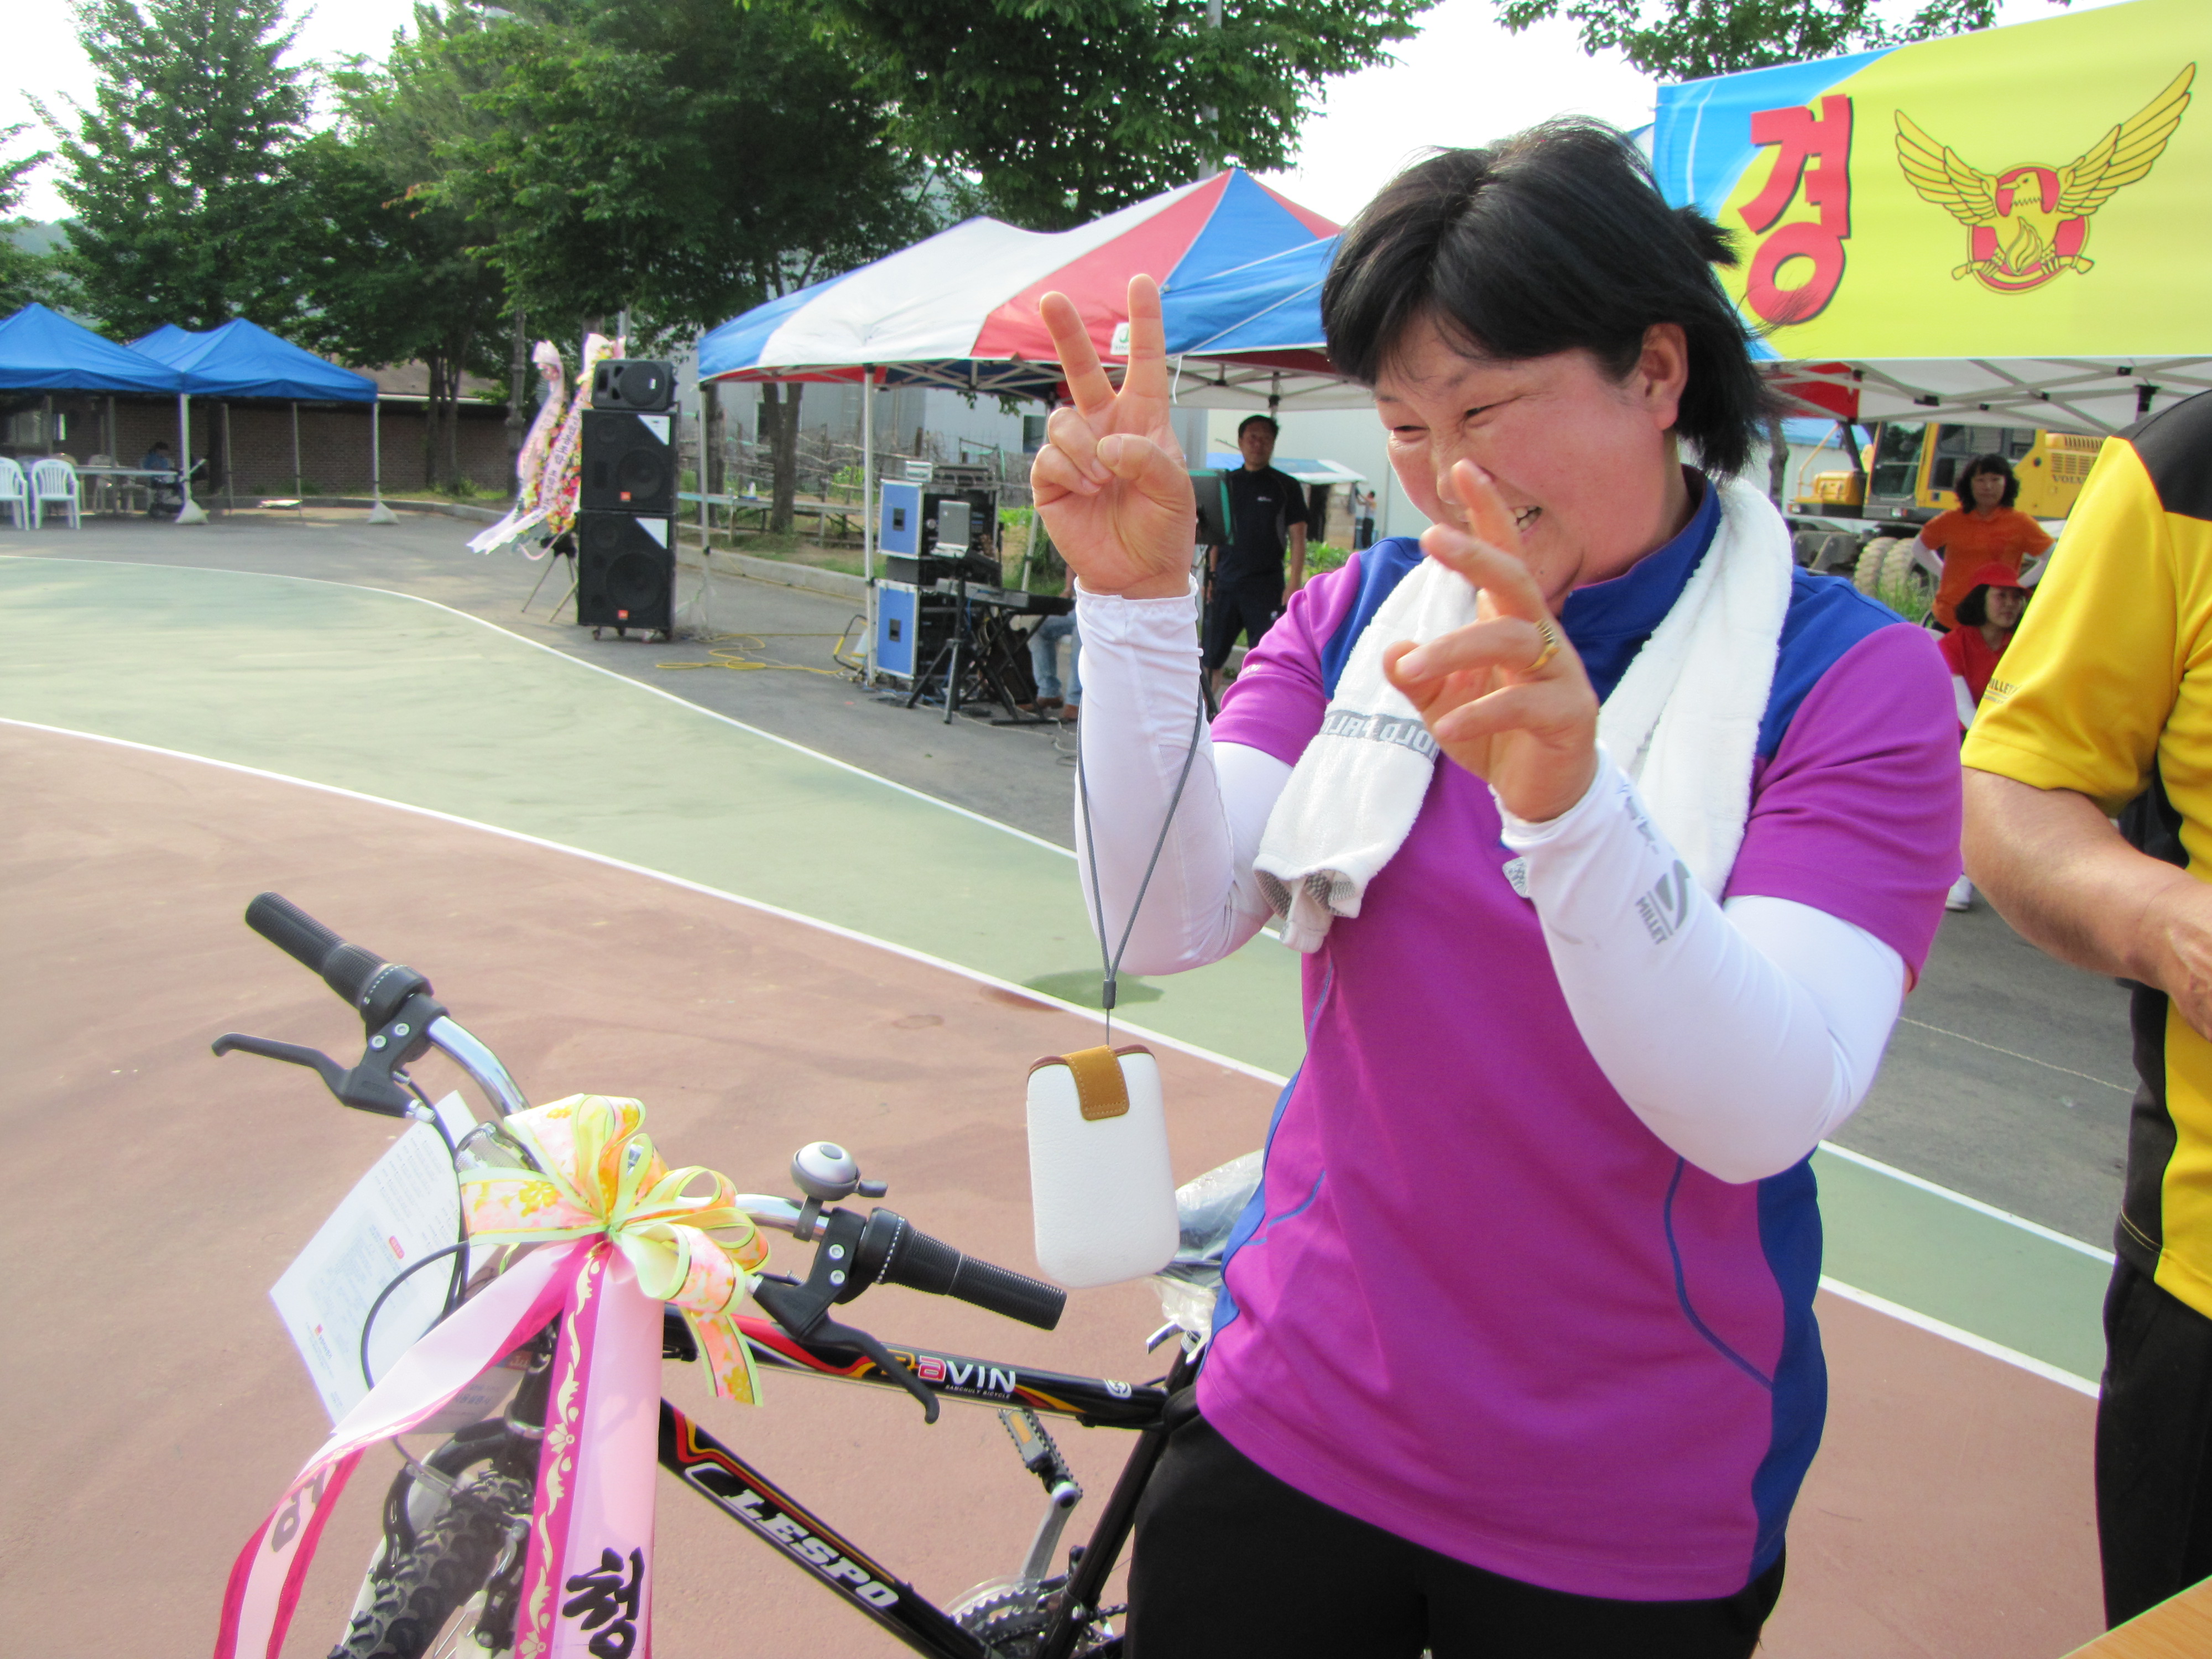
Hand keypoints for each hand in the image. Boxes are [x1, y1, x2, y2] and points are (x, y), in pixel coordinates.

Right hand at [1030, 275, 1195, 599]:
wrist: (1137, 575)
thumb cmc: (1163, 529)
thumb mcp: (1174, 490)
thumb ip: (1148, 458)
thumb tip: (1105, 444)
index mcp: (1143, 421)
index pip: (1145, 363)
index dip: (1144, 323)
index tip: (1142, 282)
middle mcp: (1106, 427)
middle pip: (1083, 369)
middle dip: (1067, 332)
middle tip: (1051, 297)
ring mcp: (1076, 451)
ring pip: (1062, 419)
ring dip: (1083, 448)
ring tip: (1102, 480)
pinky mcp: (1051, 478)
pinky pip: (1048, 455)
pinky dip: (1069, 471)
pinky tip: (1086, 491)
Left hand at [1383, 460, 1599, 822]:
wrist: (1539, 793)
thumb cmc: (1493, 735)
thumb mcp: (1443, 705)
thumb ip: (1418, 677)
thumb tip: (1394, 650)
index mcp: (1508, 622)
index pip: (1503, 556)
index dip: (1487, 514)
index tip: (1465, 467)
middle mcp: (1540, 636)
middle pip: (1516, 580)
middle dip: (1476, 555)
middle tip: (1433, 537)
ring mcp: (1561, 673)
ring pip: (1513, 638)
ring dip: (1455, 650)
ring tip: (1411, 671)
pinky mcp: (1571, 714)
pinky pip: (1526, 703)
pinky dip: (1482, 712)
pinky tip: (1448, 727)